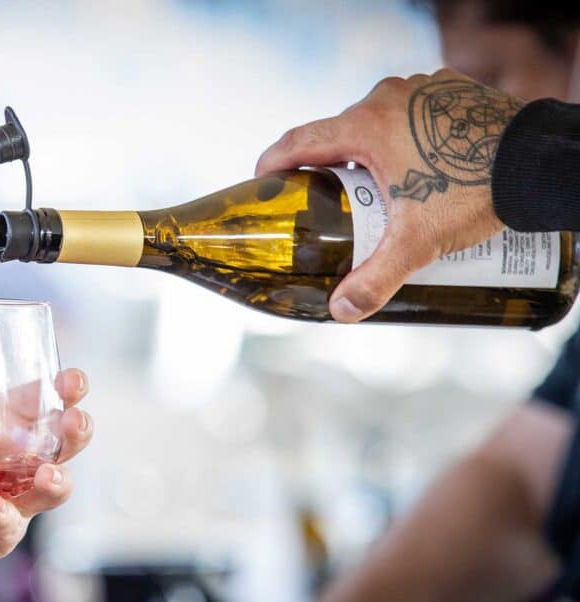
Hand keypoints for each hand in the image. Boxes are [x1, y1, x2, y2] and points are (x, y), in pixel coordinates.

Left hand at [0, 368, 92, 601]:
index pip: (30, 407)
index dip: (56, 392)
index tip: (74, 380)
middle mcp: (6, 466)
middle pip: (55, 446)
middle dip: (73, 431)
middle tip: (78, 419)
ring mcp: (6, 502)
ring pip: (47, 490)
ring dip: (56, 480)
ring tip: (50, 473)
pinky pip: (9, 528)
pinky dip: (6, 517)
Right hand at [256, 69, 523, 321]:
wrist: (541, 164)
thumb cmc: (476, 191)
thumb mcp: (418, 242)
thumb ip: (374, 278)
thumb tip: (340, 311)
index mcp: (366, 125)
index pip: (298, 140)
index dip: (272, 162)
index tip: (262, 181)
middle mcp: (388, 98)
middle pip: (337, 133)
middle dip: (328, 166)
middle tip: (328, 202)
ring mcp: (421, 88)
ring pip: (375, 122)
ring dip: (368, 151)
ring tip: (377, 190)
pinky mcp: (449, 90)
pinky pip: (409, 113)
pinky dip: (402, 137)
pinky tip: (415, 166)